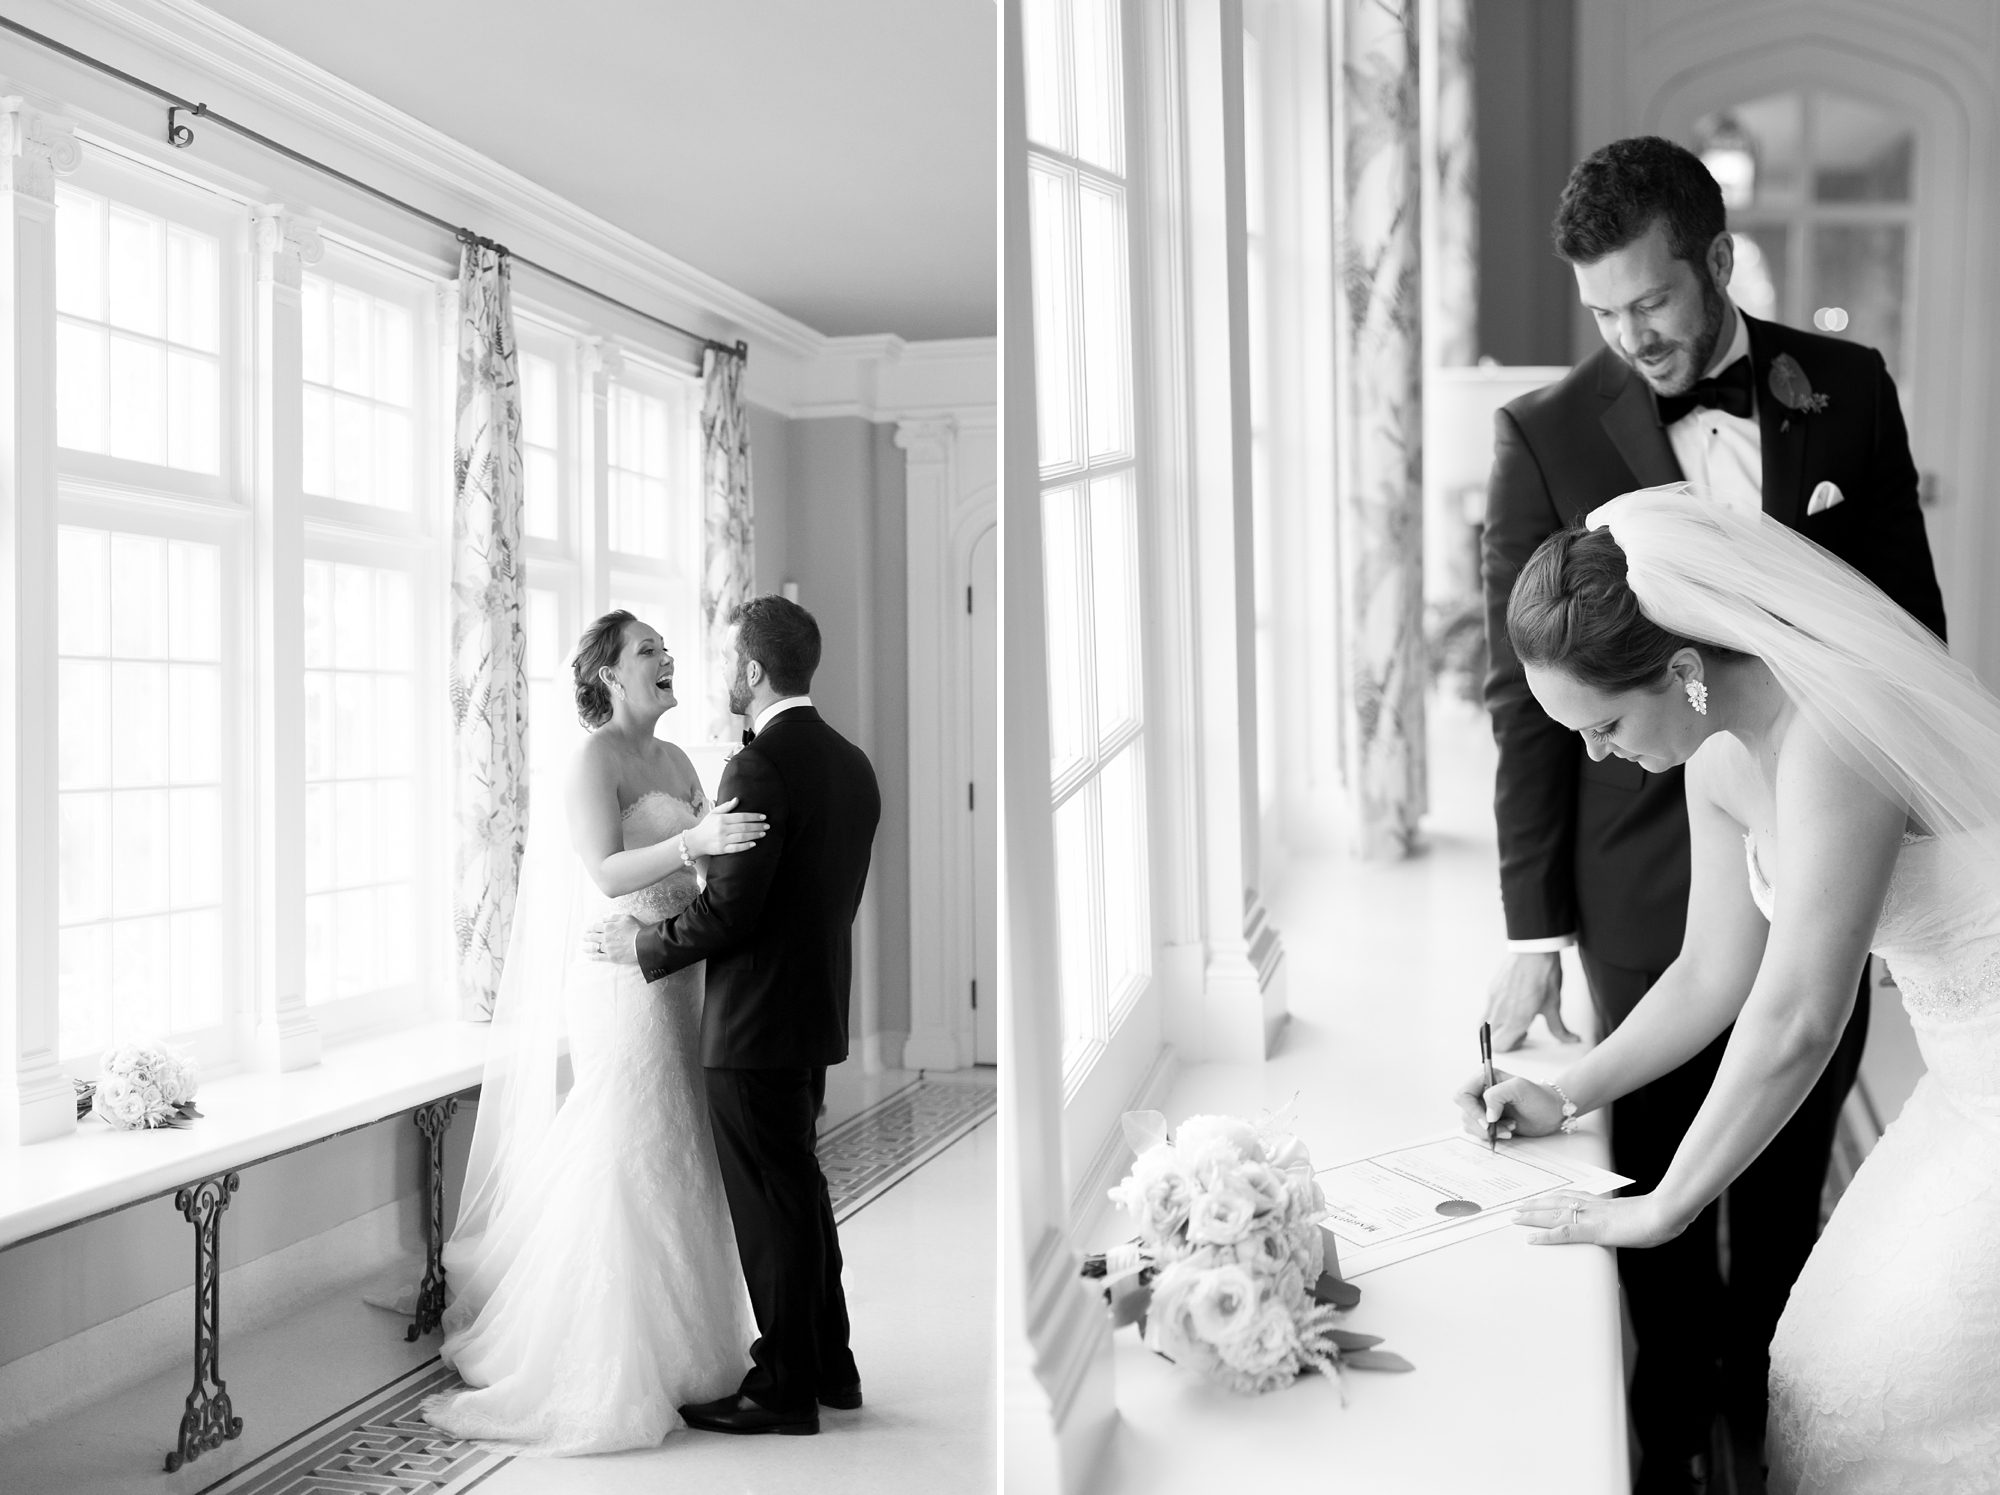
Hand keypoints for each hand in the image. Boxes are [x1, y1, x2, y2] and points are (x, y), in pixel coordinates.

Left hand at [583, 914, 640, 965]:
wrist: (643, 943)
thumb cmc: (637, 929)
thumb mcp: (626, 917)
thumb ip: (613, 917)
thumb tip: (603, 918)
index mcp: (609, 926)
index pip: (595, 926)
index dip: (590, 928)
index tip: (587, 929)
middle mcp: (606, 937)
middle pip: (593, 936)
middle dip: (587, 937)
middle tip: (583, 938)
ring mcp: (608, 948)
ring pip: (594, 947)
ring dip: (587, 947)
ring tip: (583, 948)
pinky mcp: (611, 957)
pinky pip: (599, 957)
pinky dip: (593, 957)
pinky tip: (590, 957)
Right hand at [682, 797, 766, 858]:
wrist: (695, 841)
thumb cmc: (706, 826)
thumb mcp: (714, 813)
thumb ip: (726, 807)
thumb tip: (737, 799)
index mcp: (722, 819)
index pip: (741, 816)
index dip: (754, 816)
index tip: (764, 817)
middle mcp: (723, 829)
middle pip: (744, 827)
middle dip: (757, 826)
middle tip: (767, 826)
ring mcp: (722, 840)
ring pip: (742, 837)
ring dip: (754, 835)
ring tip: (763, 833)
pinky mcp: (722, 849)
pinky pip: (736, 848)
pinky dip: (746, 846)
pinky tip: (754, 843)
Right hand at [1452, 1066, 1567, 1142]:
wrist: (1550, 1113)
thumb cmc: (1538, 1097)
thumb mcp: (1520, 1088)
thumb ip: (1497, 1094)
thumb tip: (1487, 1116)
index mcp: (1483, 1078)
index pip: (1463, 1095)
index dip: (1472, 1110)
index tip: (1489, 1121)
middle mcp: (1480, 1092)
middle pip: (1465, 1113)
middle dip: (1483, 1125)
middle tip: (1506, 1127)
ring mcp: (1482, 1108)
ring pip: (1470, 1124)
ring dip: (1489, 1131)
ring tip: (1510, 1128)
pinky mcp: (1488, 1121)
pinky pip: (1478, 1132)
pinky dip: (1492, 1135)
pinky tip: (1508, 1130)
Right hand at [1485, 951, 1578, 1050]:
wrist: (1533, 950)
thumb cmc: (1544, 975)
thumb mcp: (1554, 1005)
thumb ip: (1559, 1028)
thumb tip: (1571, 1040)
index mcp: (1516, 1020)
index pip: (1500, 1046)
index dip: (1512, 1046)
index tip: (1524, 1037)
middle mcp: (1500, 1012)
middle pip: (1490, 1037)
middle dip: (1504, 1037)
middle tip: (1520, 1028)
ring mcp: (1493, 999)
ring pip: (1486, 1022)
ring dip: (1499, 1024)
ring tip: (1516, 1014)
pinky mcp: (1492, 988)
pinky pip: (1489, 1006)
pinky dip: (1497, 1010)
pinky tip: (1514, 1000)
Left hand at [1511, 1190, 1684, 1248]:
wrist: (1666, 1212)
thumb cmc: (1659, 1215)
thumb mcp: (1637, 1217)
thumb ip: (1625, 1219)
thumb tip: (1626, 1224)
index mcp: (1602, 1203)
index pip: (1571, 1197)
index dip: (1552, 1198)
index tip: (1539, 1199)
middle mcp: (1592, 1206)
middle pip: (1556, 1202)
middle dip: (1535, 1205)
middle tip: (1516, 1206)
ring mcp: (1591, 1217)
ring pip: (1553, 1214)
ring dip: (1532, 1216)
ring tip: (1515, 1216)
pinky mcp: (1595, 1230)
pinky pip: (1564, 1232)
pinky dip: (1545, 1236)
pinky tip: (1530, 1238)